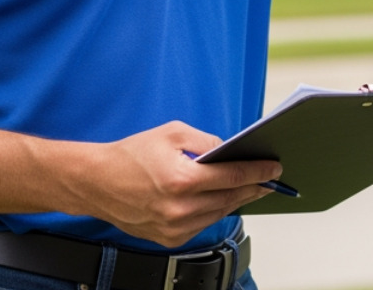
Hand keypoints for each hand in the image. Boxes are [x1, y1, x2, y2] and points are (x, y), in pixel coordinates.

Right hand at [78, 121, 279, 246]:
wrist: (97, 182)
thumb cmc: (132, 155)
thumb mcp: (173, 133)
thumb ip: (207, 141)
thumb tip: (231, 152)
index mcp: (182, 180)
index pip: (233, 177)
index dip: (258, 172)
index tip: (275, 167)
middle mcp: (179, 209)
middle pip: (231, 198)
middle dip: (254, 186)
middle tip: (270, 178)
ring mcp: (174, 228)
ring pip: (219, 213)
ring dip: (236, 199)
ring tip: (250, 187)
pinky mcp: (169, 239)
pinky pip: (203, 224)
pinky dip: (214, 210)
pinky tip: (221, 198)